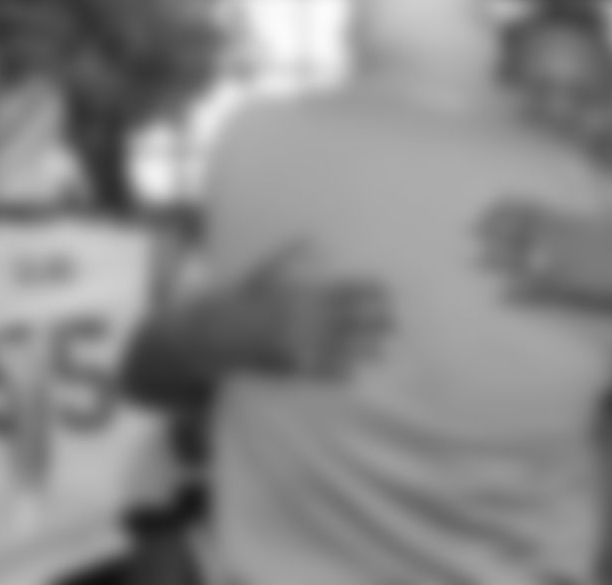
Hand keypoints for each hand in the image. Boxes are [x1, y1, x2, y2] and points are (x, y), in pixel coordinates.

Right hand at [183, 244, 396, 379]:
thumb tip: (313, 239)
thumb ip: (290, 259)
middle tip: (399, 321)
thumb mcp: (263, 274)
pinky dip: (339, 373)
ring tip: (386, 348)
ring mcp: (300, 343)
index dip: (369, 292)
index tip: (390, 291)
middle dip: (375, 321)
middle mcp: (305, 318)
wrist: (212, 335)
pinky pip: (321, 371)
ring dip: (365, 348)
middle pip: (350, 319)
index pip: (343, 290)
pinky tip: (356, 373)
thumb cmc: (240, 302)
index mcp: (301, 294)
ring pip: (342, 346)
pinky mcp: (291, 366)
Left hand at [479, 200, 611, 308]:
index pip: (530, 208)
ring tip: (473, 260)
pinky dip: (519, 292)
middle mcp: (562, 239)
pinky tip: (499, 294)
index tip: (484, 208)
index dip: (504, 208)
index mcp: (568, 220)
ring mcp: (564, 263)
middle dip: (493, 230)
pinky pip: (538, 289)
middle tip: (469, 230)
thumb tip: (578, 166)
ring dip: (498, 260)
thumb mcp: (609, 210)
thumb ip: (591, 187)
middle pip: (520, 231)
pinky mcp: (569, 287)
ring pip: (522, 260)